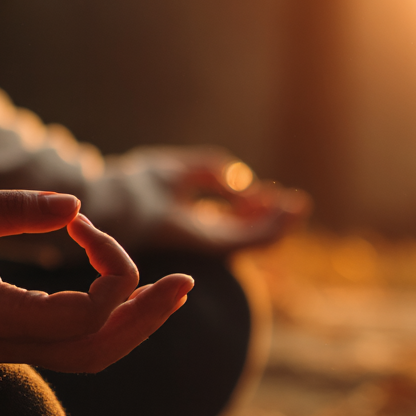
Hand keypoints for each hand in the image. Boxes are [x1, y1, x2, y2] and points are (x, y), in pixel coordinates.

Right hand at [0, 190, 193, 372]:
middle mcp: (5, 344)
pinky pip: (77, 344)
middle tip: (186, 280)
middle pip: (97, 350)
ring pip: (91, 355)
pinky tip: (132, 292)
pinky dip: (113, 322)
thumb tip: (75, 204)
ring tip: (173, 291)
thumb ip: (9, 210)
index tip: (84, 222)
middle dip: (147, 316)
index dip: (108, 271)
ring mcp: (10, 347)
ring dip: (138, 324)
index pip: (80, 317)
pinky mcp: (14, 338)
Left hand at [137, 147, 310, 253]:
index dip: (253, 205)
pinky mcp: (212, 245)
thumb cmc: (136, 185)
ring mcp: (207, 243)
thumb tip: (242, 179)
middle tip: (297, 204)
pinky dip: (272, 227)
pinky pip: (251, 240)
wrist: (117, 201)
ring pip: (254, 239)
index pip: (230, 218)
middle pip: (245, 230)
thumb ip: (212, 170)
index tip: (272, 191)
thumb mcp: (180, 169)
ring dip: (280, 224)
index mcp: (190, 218)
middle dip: (272, 217)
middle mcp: (201, 234)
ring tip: (298, 207)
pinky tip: (288, 213)